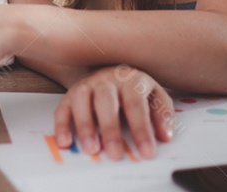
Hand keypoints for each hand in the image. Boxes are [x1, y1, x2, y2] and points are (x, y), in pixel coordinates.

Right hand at [54, 65, 174, 159]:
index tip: (146, 152)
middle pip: (106, 101)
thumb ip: (162, 115)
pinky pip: (63, 107)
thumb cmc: (135, 90)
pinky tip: (65, 141)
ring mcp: (87, 85)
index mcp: (131, 80)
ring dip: (85, 125)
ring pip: (81, 100)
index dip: (141, 129)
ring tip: (91, 149)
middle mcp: (107, 80)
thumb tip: (164, 136)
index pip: (136, 104)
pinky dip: (62, 124)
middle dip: (110, 128)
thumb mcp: (155, 96)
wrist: (113, 72)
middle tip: (115, 153)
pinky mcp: (71, 94)